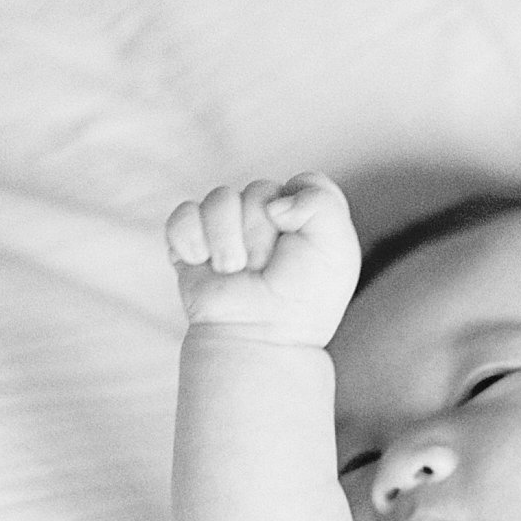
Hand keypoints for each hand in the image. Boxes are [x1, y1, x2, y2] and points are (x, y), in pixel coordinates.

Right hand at [165, 173, 361, 344]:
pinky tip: (204, 265)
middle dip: (263, 235)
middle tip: (267, 271)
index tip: (303, 246)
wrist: (262, 337)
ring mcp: (225, 227)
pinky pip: (183, 216)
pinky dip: (193, 241)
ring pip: (219, 199)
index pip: (304, 182)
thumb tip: (273, 201)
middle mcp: (264, 215)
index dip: (303, 212)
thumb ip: (322, 201)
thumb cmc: (303, 298)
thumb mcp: (337, 248)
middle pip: (259, 190)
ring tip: (236, 272)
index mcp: (302, 214)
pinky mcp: (190, 241)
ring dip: (229, 242)